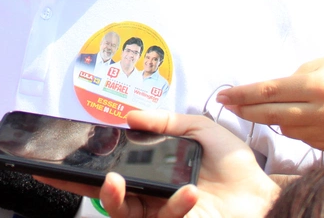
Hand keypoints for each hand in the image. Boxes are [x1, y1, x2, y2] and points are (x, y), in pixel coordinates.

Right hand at [34, 110, 279, 217]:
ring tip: (113, 181)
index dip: (85, 164)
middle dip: (75, 184)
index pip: (110, 169)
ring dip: (111, 197)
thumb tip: (130, 116)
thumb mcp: (200, 130)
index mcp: (151, 173)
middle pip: (104, 194)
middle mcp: (150, 196)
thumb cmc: (236, 168)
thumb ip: (166, 120)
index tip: (62, 155)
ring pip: (122, 212)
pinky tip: (188, 193)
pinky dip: (175, 205)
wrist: (266, 196)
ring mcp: (160, 214)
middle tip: (58, 173)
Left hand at [217, 53, 323, 151]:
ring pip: (285, 130)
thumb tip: (265, 95)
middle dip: (245, 110)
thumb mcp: (319, 66)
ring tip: (263, 108)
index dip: (241, 95)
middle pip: (270, 114)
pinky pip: (304, 139)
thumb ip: (291, 82)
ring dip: (271, 120)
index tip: (223, 96)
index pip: (267, 92)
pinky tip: (295, 119)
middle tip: (228, 105)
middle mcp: (323, 111)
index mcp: (316, 86)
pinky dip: (294, 129)